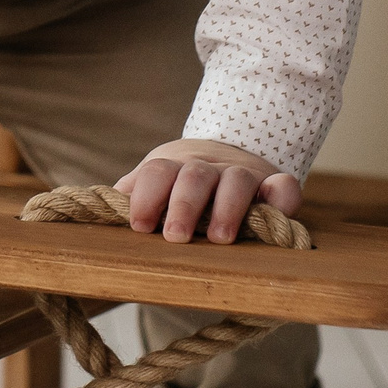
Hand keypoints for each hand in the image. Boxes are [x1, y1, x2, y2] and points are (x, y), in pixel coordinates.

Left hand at [115, 138, 300, 245]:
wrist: (230, 148)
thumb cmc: (183, 180)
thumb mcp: (157, 182)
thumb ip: (135, 195)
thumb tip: (103, 215)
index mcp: (174, 166)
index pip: (156, 172)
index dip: (146, 196)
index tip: (139, 225)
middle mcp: (208, 166)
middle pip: (194, 176)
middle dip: (183, 205)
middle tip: (175, 236)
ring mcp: (243, 173)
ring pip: (236, 180)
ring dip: (228, 207)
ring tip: (220, 238)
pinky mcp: (274, 183)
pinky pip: (283, 185)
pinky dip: (281, 197)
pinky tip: (274, 214)